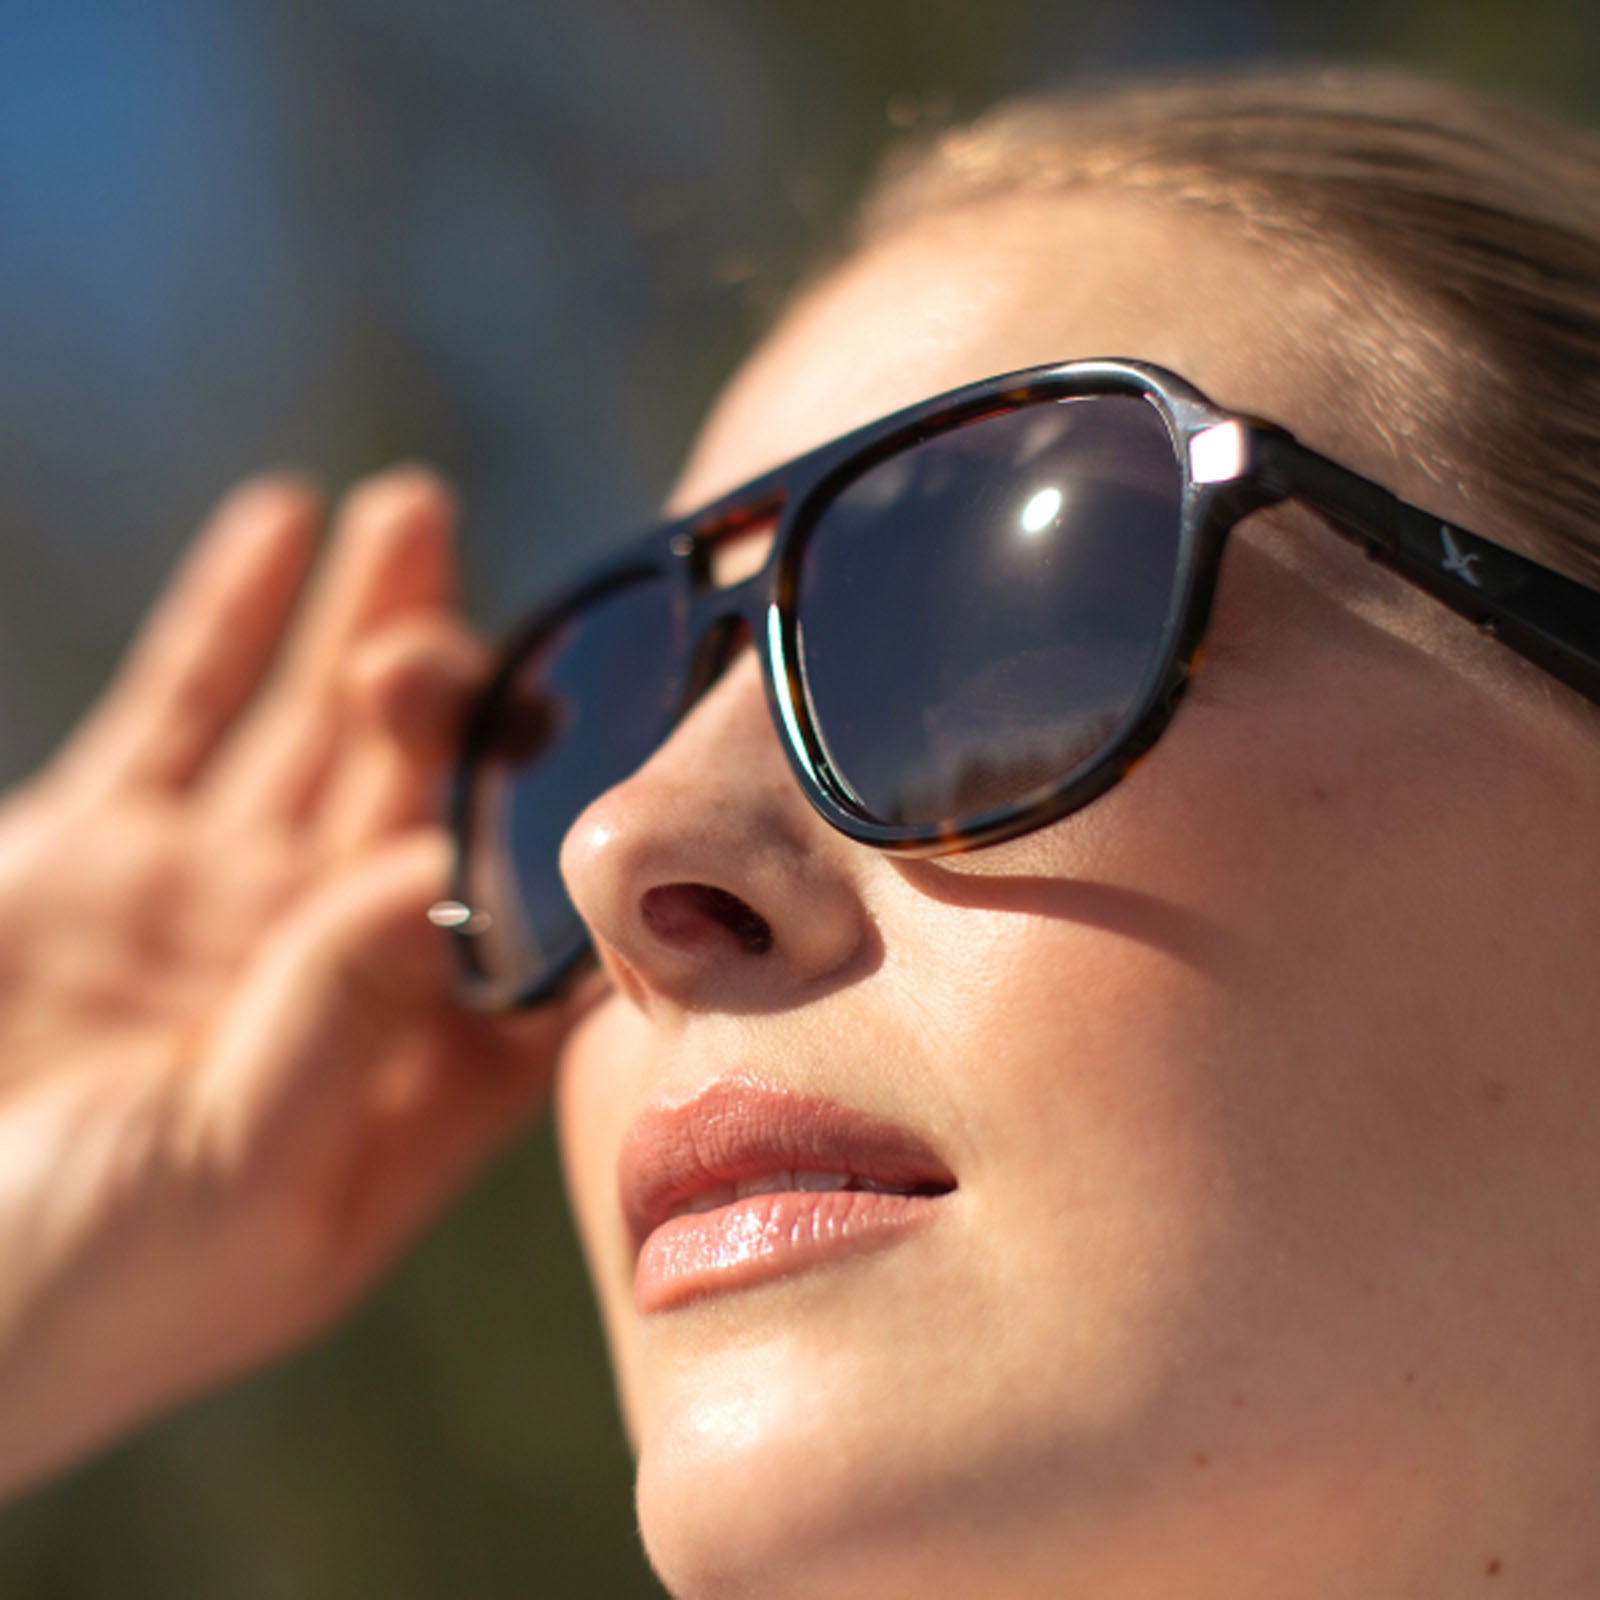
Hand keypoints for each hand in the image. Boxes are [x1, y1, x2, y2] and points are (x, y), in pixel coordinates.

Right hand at [0, 470, 565, 1499]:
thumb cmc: (66, 1298)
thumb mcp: (233, 1183)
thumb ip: (345, 1018)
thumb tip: (449, 866)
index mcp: (400, 1084)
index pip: (532, 949)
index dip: (574, 851)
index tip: (626, 743)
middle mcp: (330, 979)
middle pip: (431, 807)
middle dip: (463, 707)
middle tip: (469, 624)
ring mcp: (220, 902)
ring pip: (318, 734)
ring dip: (369, 625)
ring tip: (413, 509)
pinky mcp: (104, 849)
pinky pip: (185, 708)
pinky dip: (233, 617)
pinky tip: (287, 521)